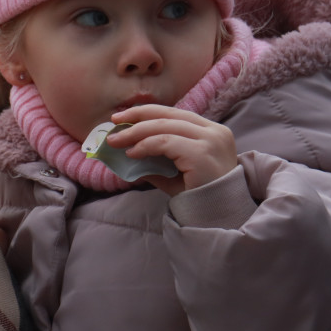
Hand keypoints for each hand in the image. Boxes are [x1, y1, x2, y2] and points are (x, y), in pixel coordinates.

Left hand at [106, 104, 235, 196]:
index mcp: (211, 131)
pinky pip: (165, 142)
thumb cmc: (197, 195)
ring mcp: (210, 141)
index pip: (174, 113)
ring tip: (116, 142)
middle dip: (137, 117)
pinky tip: (132, 153)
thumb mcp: (174, 172)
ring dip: (135, 133)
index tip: (124, 117)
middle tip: (114, 124)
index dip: (147, 112)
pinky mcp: (201, 154)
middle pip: (168, 115)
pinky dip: (145, 145)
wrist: (217, 218)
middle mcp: (214, 131)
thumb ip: (156, 158)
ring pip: (164, 126)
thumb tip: (126, 149)